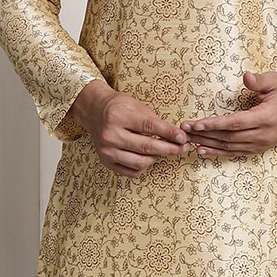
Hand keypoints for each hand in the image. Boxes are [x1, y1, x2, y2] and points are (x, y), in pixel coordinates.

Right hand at [69, 79, 190, 176]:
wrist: (94, 112)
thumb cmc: (118, 107)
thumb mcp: (136, 105)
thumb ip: (154, 121)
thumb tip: (177, 136)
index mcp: (118, 116)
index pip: (149, 127)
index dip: (169, 133)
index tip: (183, 137)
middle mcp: (110, 135)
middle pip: (146, 147)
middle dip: (169, 149)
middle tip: (183, 148)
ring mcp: (107, 151)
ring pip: (140, 163)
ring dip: (157, 158)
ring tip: (164, 150)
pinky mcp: (106, 162)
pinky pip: (131, 172)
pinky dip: (144, 166)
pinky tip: (149, 157)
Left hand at [179, 71, 276, 155]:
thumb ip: (260, 80)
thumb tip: (246, 76)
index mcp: (268, 117)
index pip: (235, 123)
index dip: (214, 124)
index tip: (196, 123)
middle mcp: (264, 134)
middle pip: (228, 137)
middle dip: (203, 133)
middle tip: (183, 130)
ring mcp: (262, 143)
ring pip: (230, 146)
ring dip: (207, 143)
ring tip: (186, 140)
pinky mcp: (260, 148)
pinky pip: (235, 152)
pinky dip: (217, 153)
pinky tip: (202, 150)